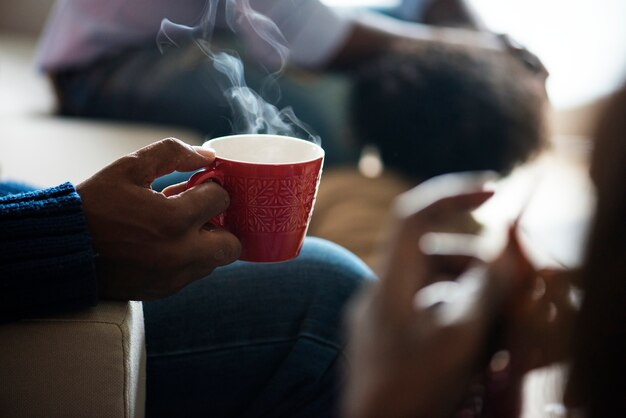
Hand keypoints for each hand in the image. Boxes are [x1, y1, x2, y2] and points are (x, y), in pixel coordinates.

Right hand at [77, 138, 240, 300]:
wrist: (62, 249)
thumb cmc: (94, 205)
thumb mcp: (128, 167)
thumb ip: (172, 153)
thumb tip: (209, 155)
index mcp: (173, 219)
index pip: (221, 199)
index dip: (210, 187)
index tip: (195, 185)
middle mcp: (180, 253)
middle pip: (232, 243)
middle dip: (222, 224)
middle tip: (199, 212)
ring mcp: (174, 276)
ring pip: (215, 260)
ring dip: (206, 241)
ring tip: (178, 227)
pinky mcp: (165, 290)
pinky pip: (195, 273)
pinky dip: (189, 258)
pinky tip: (165, 244)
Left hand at [343, 172, 500, 417]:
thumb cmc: (411, 389)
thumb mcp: (459, 339)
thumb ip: (483, 291)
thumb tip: (503, 253)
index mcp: (390, 283)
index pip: (412, 215)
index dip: (451, 194)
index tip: (492, 189)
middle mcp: (381, 292)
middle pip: (431, 254)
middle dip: (474, 263)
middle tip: (508, 287)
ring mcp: (381, 316)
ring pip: (431, 285)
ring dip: (467, 295)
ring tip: (494, 323)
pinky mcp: (386, 337)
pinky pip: (423, 312)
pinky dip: (451, 318)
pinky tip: (473, 343)